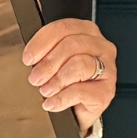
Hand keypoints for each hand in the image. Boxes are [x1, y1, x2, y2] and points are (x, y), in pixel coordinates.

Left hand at [22, 18, 118, 132]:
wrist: (80, 109)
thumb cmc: (68, 81)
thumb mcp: (55, 60)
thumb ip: (46, 51)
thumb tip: (30, 56)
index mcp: (87, 32)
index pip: (63, 28)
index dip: (42, 42)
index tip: (28, 58)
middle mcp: (101, 46)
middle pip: (71, 45)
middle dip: (48, 63)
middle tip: (35, 77)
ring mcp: (108, 68)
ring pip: (79, 65)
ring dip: (56, 80)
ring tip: (45, 90)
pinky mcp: (107, 91)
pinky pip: (81, 91)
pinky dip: (61, 98)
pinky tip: (52, 102)